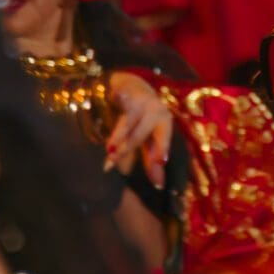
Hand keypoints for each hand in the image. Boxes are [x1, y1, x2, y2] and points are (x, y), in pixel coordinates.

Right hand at [106, 72, 172, 186]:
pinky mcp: (127, 92)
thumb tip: (158, 186)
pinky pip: (121, 99)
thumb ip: (153, 161)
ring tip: (109, 150)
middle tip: (111, 164)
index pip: (162, 138)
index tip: (161, 161)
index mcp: (164, 122)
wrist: (136, 87)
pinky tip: (118, 97)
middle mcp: (155, 110)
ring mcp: (141, 100)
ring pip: (127, 122)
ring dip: (117, 136)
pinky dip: (119, 99)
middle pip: (139, 134)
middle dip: (126, 149)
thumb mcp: (151, 139)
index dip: (161, 149)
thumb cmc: (146, 120)